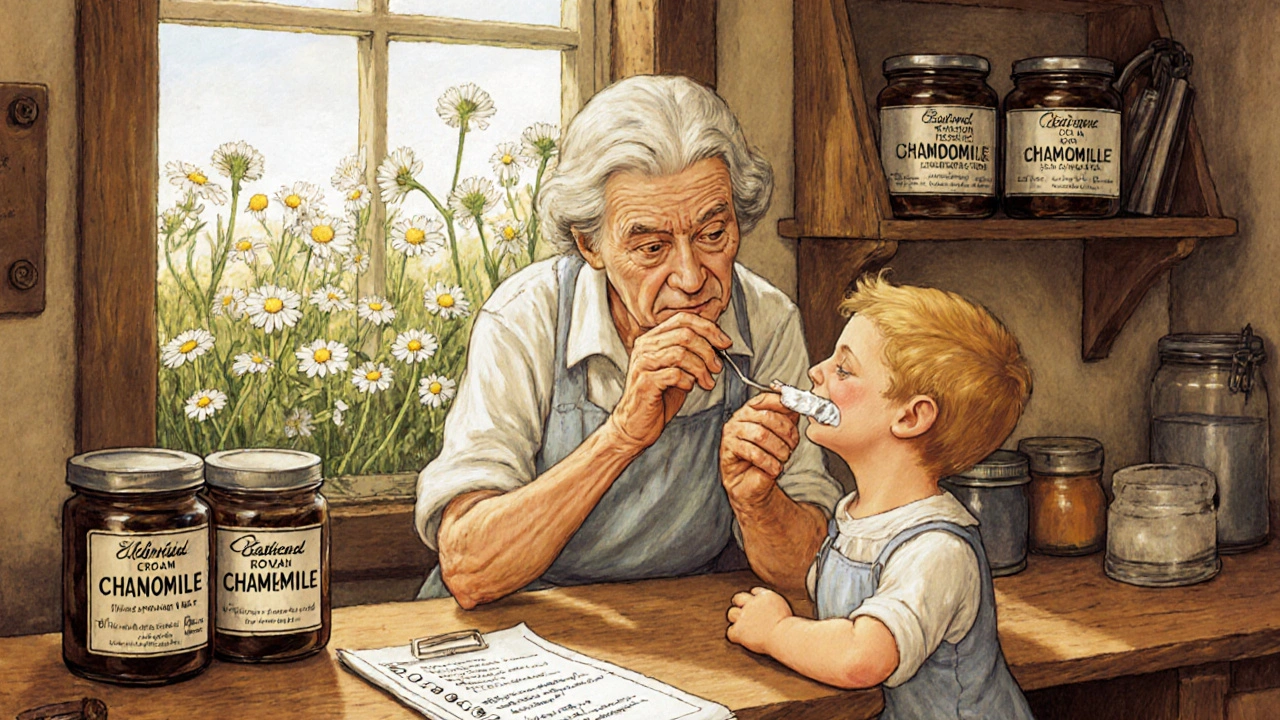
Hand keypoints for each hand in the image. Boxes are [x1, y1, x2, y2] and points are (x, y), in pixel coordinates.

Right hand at [609, 312, 731, 450]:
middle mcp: (644, 347)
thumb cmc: (659, 396)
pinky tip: (689, 388)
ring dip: (701, 368)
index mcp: (652, 339)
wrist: (636, 424)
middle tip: (717, 366)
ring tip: (707, 381)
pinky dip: (688, 381)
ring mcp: (642, 364)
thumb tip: (716, 332)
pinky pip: (675, 374)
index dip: (708, 328)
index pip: (683, 319)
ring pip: (681, 353)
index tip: (725, 342)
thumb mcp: (680, 368)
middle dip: (708, 350)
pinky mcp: (644, 382)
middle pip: (685, 334)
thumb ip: (693, 350)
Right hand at [720, 393, 799, 508]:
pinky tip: (773, 468)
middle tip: (792, 446)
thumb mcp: (780, 436)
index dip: (782, 404)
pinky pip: (753, 453)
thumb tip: (799, 406)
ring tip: (783, 458)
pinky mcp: (729, 448)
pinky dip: (769, 463)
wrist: (752, 482)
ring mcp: (732, 432)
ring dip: (778, 449)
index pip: (766, 399)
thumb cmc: (765, 458)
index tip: (797, 411)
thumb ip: (787, 419)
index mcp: (751, 410)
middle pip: (766, 417)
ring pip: (761, 435)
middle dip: (785, 433)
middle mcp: (740, 418)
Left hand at [726, 586, 792, 653]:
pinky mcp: (740, 630)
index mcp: (765, 596)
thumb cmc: (789, 627)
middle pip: (738, 598)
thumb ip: (774, 606)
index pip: (754, 592)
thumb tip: (771, 609)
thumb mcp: (784, 609)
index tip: (757, 605)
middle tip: (741, 611)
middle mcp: (752, 603)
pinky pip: (731, 632)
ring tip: (742, 625)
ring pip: (731, 613)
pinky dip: (734, 636)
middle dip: (738, 603)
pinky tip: (741, 639)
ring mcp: (744, 616)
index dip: (754, 598)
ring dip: (735, 619)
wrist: (784, 636)